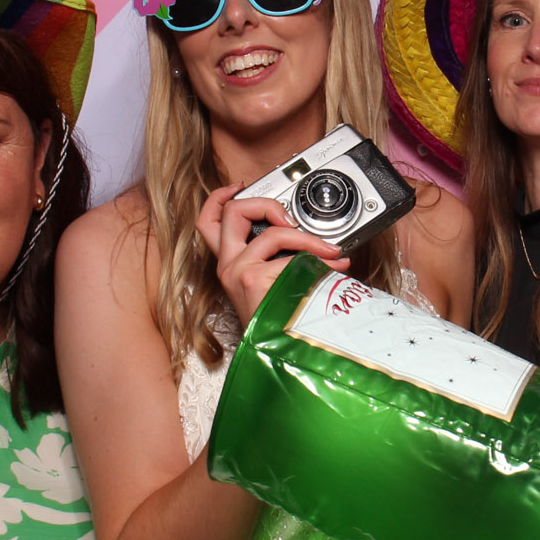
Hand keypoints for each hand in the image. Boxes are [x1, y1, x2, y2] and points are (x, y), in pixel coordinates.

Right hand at [196, 185, 348, 323]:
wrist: (278, 354)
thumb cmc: (277, 321)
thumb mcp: (267, 284)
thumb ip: (275, 257)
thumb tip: (304, 236)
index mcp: (228, 263)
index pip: (208, 221)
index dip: (219, 196)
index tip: (239, 186)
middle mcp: (228, 265)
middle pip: (233, 211)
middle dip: (266, 203)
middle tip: (289, 219)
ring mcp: (239, 271)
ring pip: (274, 232)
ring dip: (308, 238)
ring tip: (328, 252)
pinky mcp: (254, 279)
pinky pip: (293, 256)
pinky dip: (320, 259)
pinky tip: (331, 269)